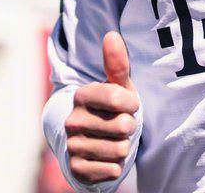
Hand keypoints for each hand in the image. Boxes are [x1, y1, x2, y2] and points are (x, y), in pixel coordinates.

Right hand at [64, 31, 140, 184]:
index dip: (132, 104)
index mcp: (81, 96)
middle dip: (129, 127)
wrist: (92, 143)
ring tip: (112, 140)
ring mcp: (73, 145)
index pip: (120, 99)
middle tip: (119, 125)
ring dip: (123, 147)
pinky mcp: (77, 169)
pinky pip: (112, 169)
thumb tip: (112, 34)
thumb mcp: (117, 86)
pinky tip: (106, 157)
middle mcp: (72, 120)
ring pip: (120, 149)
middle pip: (124, 126)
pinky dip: (115, 166)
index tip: (128, 104)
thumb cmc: (110, 109)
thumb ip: (117, 63)